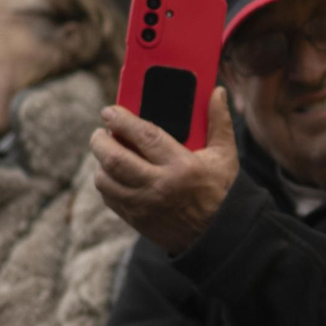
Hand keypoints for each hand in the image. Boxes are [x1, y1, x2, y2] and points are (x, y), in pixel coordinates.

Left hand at [92, 88, 240, 254]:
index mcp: (182, 166)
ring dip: (100, 162)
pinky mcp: (135, 218)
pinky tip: (113, 173)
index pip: (144, 136)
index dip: (122, 120)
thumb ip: (219, 122)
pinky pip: (109, 197)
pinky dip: (106, 182)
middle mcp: (159, 185)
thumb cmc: (220, 189)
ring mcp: (144, 204)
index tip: (109, 111)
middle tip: (101, 131)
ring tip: (107, 151)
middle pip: (114, 158)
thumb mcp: (225, 155)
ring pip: (105, 179)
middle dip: (100, 140)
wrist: (217, 234)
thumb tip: (216, 91)